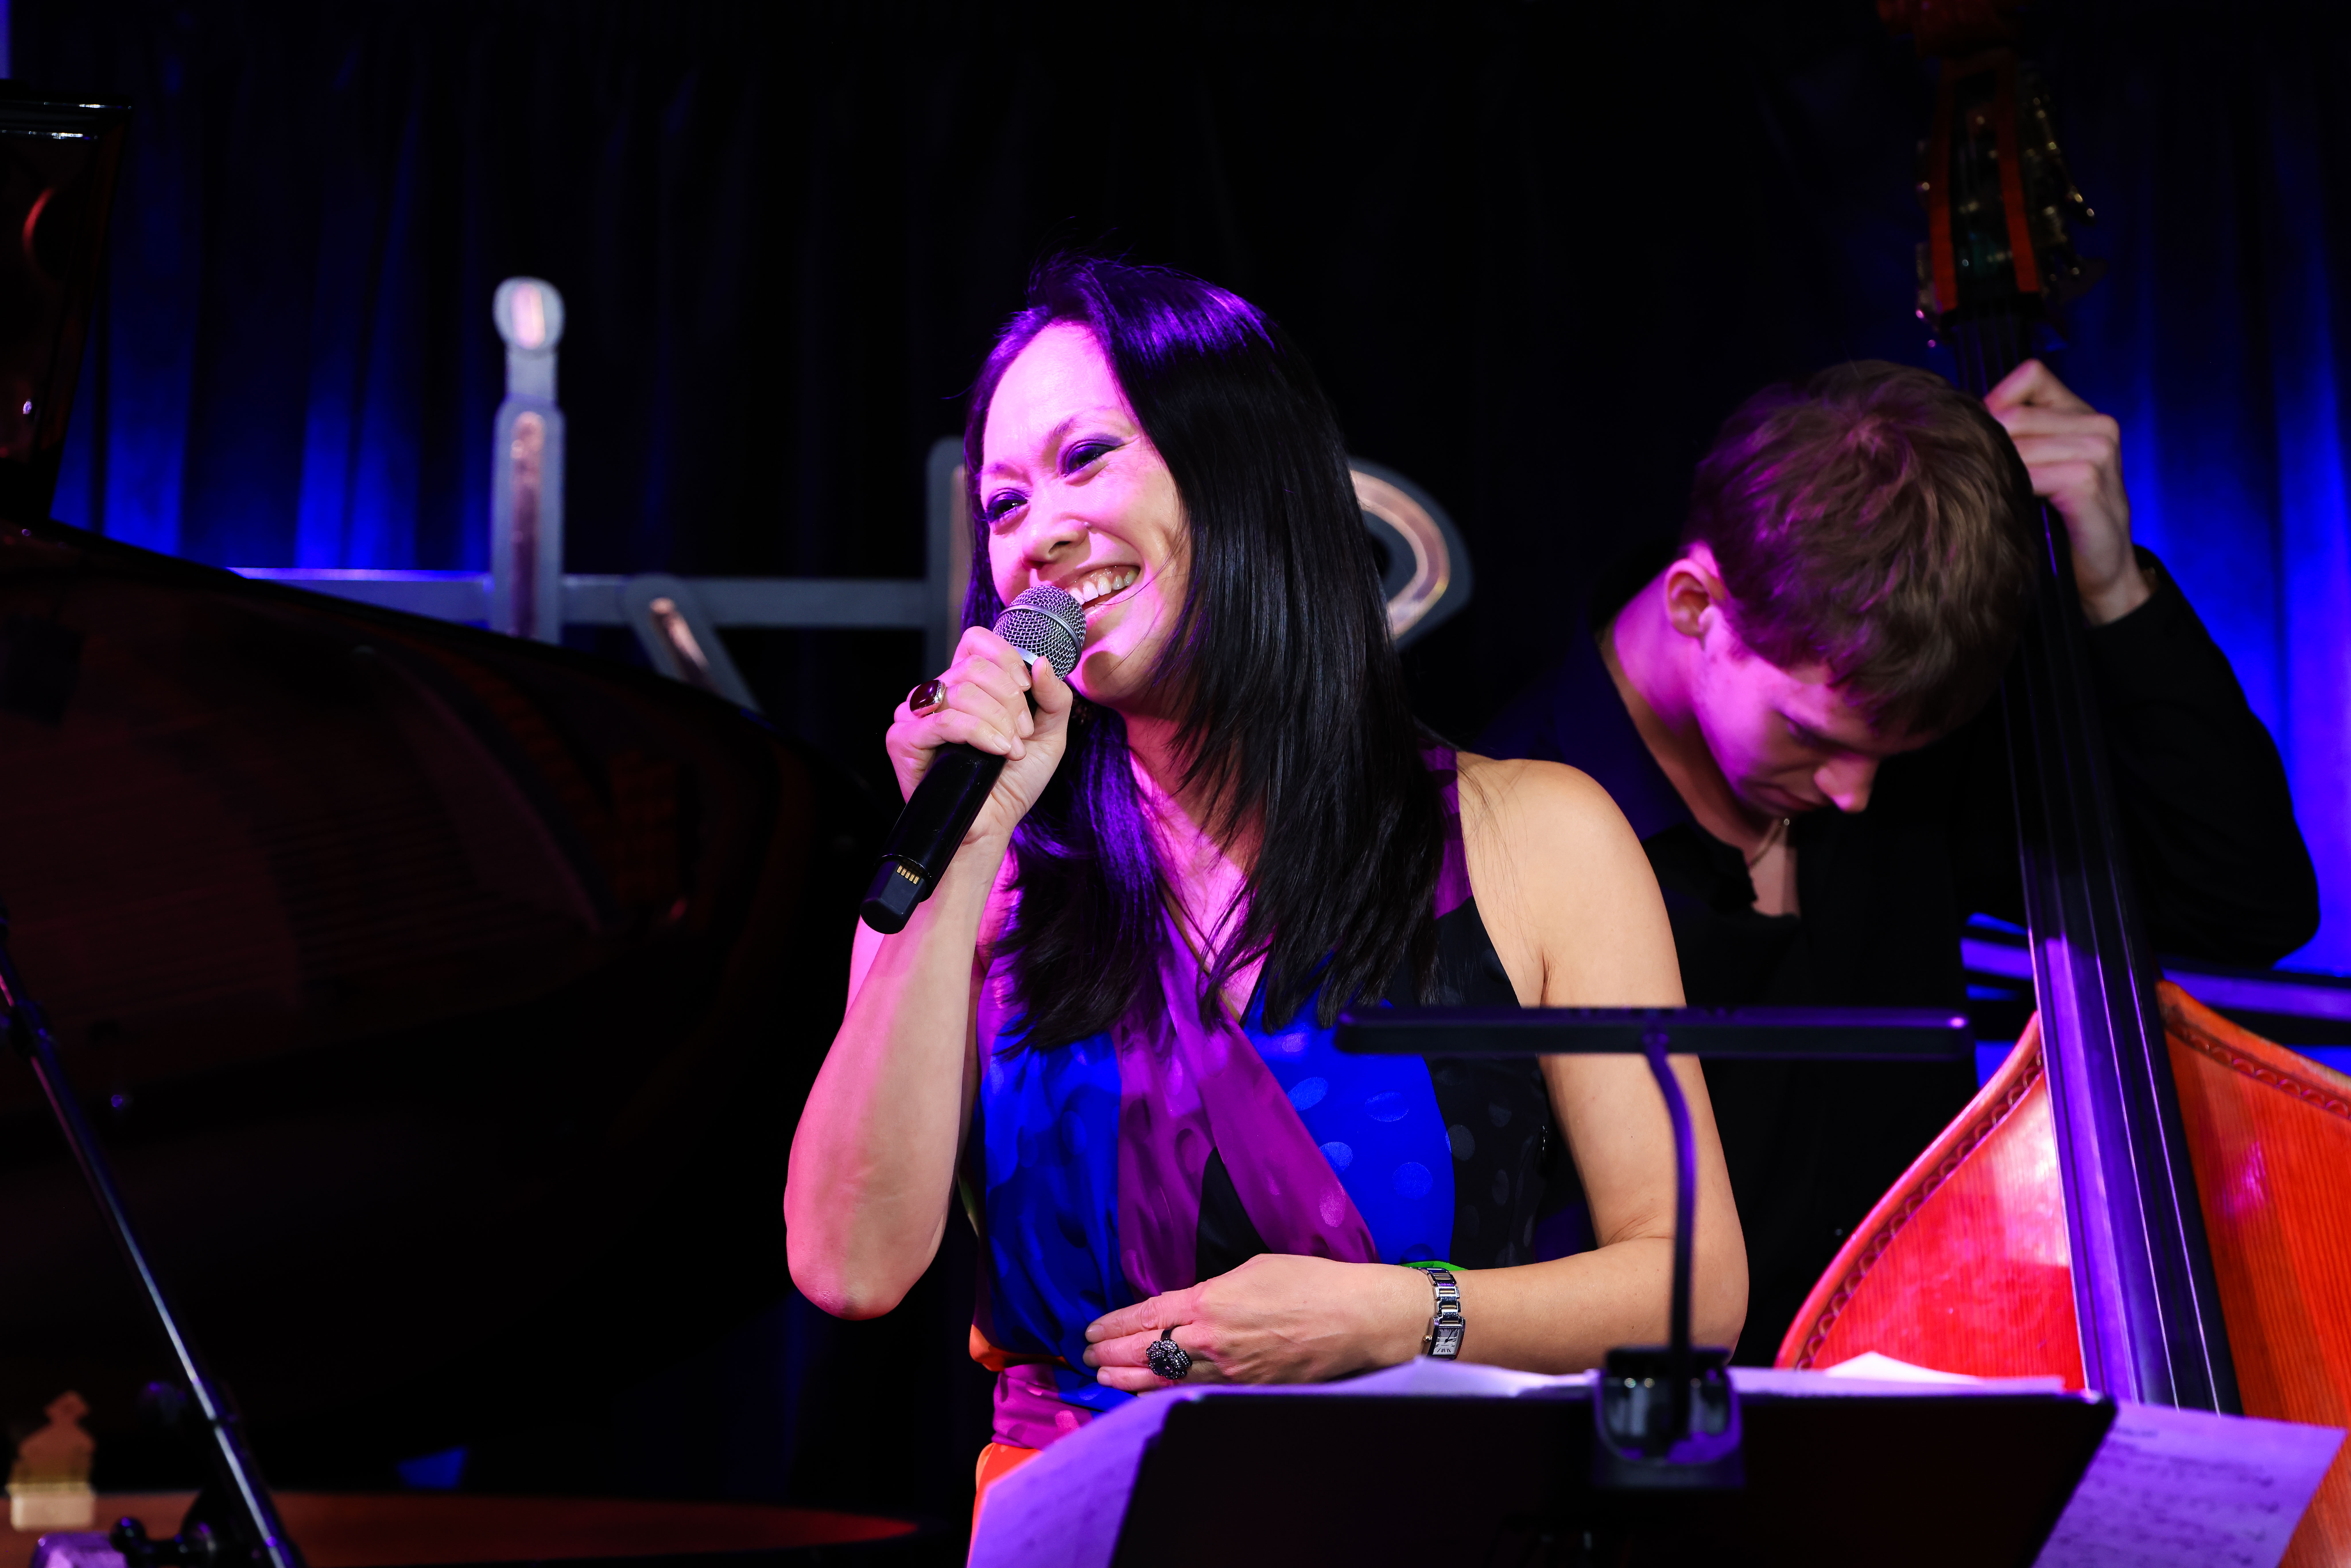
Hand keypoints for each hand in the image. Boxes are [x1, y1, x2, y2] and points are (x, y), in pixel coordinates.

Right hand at [882, 625, 1073, 847]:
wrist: (992, 826)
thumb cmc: (1013, 782)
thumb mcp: (1048, 735)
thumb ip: (1053, 697)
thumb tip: (1040, 661)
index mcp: (964, 684)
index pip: (976, 642)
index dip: (1006, 659)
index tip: (1027, 691)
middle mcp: (936, 694)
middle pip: (974, 667)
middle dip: (1010, 701)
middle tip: (1022, 734)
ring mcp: (916, 715)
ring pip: (962, 691)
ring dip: (999, 721)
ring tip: (1011, 750)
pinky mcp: (903, 740)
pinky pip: (944, 720)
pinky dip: (979, 733)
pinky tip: (998, 752)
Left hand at [1082, 1254, 1429, 1391]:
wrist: (1356, 1318)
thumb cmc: (1310, 1283)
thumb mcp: (1253, 1269)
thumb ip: (1213, 1289)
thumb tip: (1191, 1303)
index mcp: (1210, 1301)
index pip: (1147, 1314)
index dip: (1114, 1324)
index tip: (1092, 1328)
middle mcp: (1212, 1339)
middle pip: (1147, 1349)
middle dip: (1112, 1353)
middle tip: (1088, 1355)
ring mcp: (1229, 1370)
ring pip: (1166, 1377)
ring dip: (1129, 1378)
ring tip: (1104, 1376)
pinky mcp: (1248, 1390)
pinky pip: (1196, 1391)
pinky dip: (1166, 1392)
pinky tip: (1149, 1393)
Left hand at [1985, 359, 2149, 624]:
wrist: (2102, 572)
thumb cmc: (2062, 521)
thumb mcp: (2042, 469)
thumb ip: (2019, 438)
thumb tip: (1960, 420)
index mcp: (2083, 414)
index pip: (2030, 375)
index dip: (1995, 400)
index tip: (1979, 437)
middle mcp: (2097, 424)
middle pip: (2015, 413)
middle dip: (1984, 443)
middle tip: (1970, 477)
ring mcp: (2098, 451)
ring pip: (2018, 441)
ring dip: (1993, 469)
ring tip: (1985, 495)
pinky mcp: (2089, 480)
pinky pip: (2032, 473)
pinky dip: (2010, 490)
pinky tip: (2005, 509)